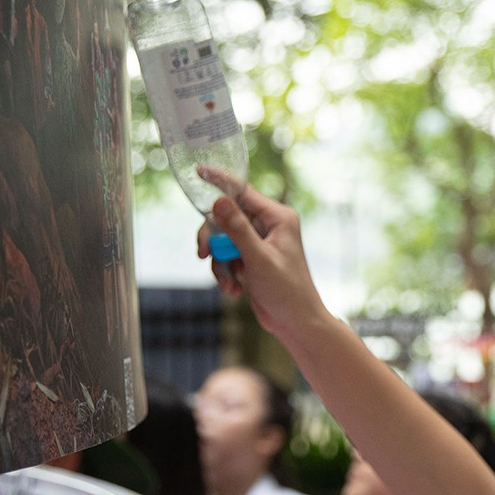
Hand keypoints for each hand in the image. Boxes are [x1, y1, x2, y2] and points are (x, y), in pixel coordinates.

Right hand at [196, 167, 327, 339]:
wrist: (297, 324)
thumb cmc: (287, 292)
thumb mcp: (259, 259)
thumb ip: (237, 230)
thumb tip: (217, 201)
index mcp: (278, 217)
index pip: (242, 191)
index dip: (218, 182)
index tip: (198, 171)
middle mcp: (269, 225)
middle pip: (225, 217)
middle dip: (213, 239)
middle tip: (204, 254)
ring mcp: (259, 242)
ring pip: (222, 239)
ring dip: (220, 263)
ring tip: (230, 284)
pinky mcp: (251, 258)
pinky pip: (226, 256)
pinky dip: (225, 272)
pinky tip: (234, 290)